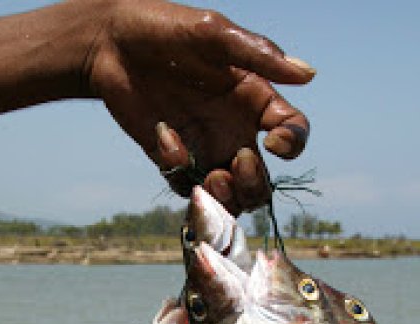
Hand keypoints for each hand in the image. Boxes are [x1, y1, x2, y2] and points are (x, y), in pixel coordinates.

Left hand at [84, 0, 314, 214]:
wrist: (111, 41)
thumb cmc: (167, 28)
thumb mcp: (214, 34)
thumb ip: (259, 55)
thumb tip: (309, 74)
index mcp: (253, 99)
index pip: (292, 132)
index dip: (292, 145)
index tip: (272, 142)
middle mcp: (233, 129)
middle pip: (262, 181)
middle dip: (254, 185)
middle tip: (235, 165)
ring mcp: (202, 148)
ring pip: (229, 197)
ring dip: (227, 199)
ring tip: (211, 177)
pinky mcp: (172, 158)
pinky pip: (185, 185)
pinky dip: (180, 172)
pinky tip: (165, 136)